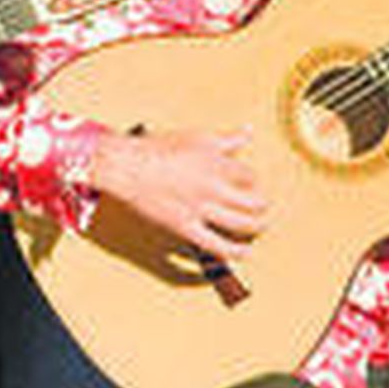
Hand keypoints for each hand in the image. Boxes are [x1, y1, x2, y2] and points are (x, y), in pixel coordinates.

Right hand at [90, 127, 266, 259]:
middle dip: (262, 206)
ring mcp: (200, 209)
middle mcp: (214, 188)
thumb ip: (227, 139)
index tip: (252, 185)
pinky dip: (233, 253)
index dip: (254, 182)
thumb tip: (246, 134)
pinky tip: (241, 253)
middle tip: (262, 208)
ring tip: (258, 228)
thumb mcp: (197, 137)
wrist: (125, 166)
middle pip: (255, 202)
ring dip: (256, 228)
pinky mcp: (185, 227)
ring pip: (242, 225)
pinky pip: (216, 246)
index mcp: (217, 164)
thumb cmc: (156, 149)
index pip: (251, 176)